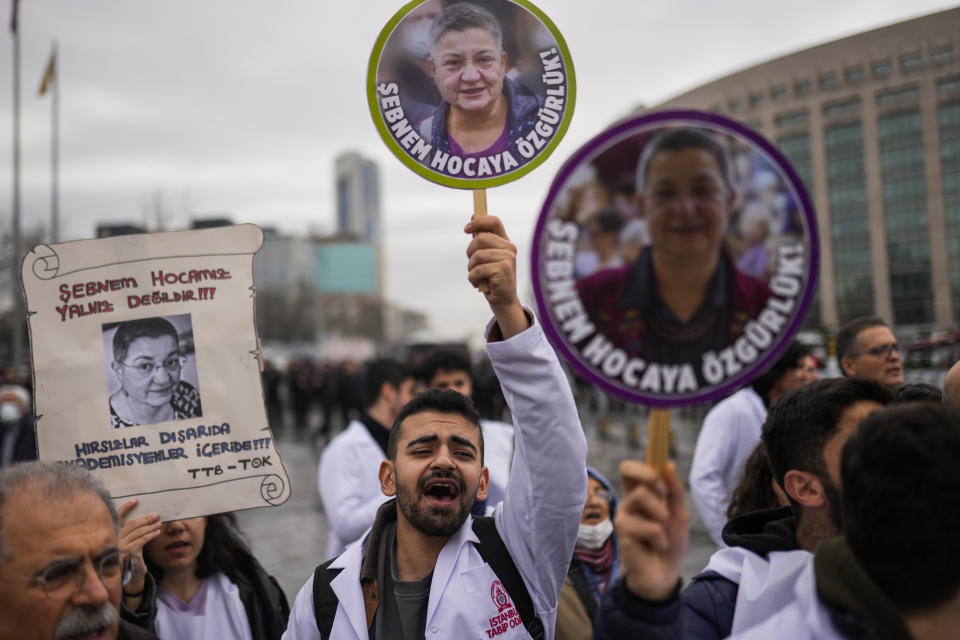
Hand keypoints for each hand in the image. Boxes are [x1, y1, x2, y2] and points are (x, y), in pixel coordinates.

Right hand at [117, 499, 161, 595]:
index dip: (126, 508)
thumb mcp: (130, 544)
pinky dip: (150, 535)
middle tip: (157, 515)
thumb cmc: (130, 558)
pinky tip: (157, 533)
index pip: (117, 517)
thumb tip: (147, 520)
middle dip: (146, 519)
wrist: (128, 577)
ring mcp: (120, 546)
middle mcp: (114, 539)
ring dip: (151, 527)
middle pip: (132, 524)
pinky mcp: (128, 552)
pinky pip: (141, 540)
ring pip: (138, 532)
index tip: (136, 500)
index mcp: (112, 535)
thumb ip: (133, 534)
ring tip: (160, 524)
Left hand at [465, 215, 526, 338]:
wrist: (503, 300)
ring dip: (471, 268)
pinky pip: (478, 269)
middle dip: (470, 252)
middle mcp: (509, 248)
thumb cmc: (491, 277)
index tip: (466, 229)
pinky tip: (478, 284)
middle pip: (480, 238)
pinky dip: (473, 278)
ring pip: (477, 255)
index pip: (494, 221)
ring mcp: (508, 258)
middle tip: (472, 264)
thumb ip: (481, 239)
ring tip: (476, 276)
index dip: (479, 222)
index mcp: (505, 242)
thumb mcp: (486, 257)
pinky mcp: (504, 269)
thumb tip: (473, 217)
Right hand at [615, 460, 688, 600]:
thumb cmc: (670, 543)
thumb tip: (669, 464)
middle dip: (648, 473)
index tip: (655, 432)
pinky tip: (656, 546)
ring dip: (662, 515)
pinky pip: (647, 524)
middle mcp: (630, 498)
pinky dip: (659, 536)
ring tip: (663, 534)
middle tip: (663, 490)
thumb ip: (675, 491)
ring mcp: (624, 514)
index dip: (644, 450)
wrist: (663, 574)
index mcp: (643, 491)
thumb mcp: (679, 515)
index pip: (638, 465)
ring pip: (642, 495)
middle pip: (627, 468)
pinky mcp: (622, 531)